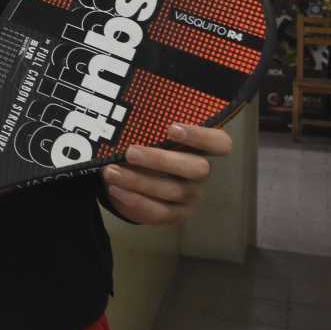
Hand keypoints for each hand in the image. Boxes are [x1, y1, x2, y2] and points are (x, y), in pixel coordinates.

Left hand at [101, 123, 231, 225]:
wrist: (132, 175)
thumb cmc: (144, 144)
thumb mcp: (148, 132)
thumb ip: (147, 124)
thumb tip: (124, 115)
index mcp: (200, 147)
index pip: (219, 143)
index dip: (201, 136)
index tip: (171, 128)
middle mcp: (200, 172)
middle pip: (197, 169)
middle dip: (160, 160)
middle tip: (130, 152)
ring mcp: (191, 195)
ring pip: (173, 190)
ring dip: (139, 181)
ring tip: (111, 172)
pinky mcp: (176, 214)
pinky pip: (160, 212)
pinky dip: (135, 201)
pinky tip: (115, 189)